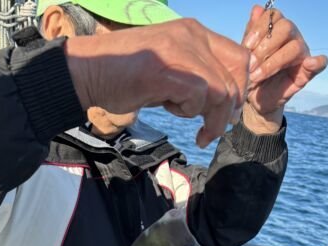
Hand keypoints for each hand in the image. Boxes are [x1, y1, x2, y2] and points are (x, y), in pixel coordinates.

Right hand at [65, 19, 250, 147]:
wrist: (87, 71)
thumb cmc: (123, 75)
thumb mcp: (167, 68)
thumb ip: (194, 76)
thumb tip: (220, 103)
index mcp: (193, 32)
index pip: (239, 57)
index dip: (240, 89)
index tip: (228, 113)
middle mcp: (191, 35)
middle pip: (235, 77)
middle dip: (228, 112)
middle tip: (212, 131)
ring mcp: (179, 50)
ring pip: (220, 90)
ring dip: (212, 119)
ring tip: (197, 131)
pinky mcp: (166, 69)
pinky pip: (198, 96)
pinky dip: (190, 113)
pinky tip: (171, 112)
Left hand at [242, 5, 327, 131]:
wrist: (255, 99)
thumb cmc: (251, 74)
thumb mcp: (246, 55)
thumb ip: (251, 33)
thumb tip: (257, 9)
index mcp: (275, 29)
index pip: (273, 16)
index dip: (259, 29)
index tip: (246, 47)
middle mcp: (291, 37)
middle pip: (286, 27)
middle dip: (265, 46)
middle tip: (250, 65)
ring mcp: (301, 54)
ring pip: (294, 47)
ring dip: (273, 62)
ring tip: (257, 77)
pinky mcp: (306, 73)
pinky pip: (319, 64)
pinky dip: (317, 62)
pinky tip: (309, 63)